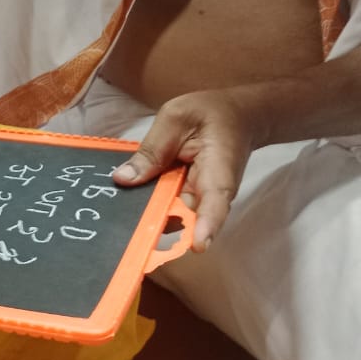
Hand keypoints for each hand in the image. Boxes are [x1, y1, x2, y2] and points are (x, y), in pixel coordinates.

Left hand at [112, 90, 256, 251]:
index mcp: (217, 168)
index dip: (206, 225)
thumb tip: (123, 179)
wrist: (237, 116)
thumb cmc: (211, 113)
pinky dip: (150, 210)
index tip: (198, 246)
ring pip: (175, 217)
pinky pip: (169, 208)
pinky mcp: (188, 198)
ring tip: (123, 228)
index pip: (216, 201)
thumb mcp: (175, 118)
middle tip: (130, 238)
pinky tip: (127, 210)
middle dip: (161, 228)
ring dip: (151, 221)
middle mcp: (212, 193)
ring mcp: (200, 199)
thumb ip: (152, 149)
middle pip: (188, 219)